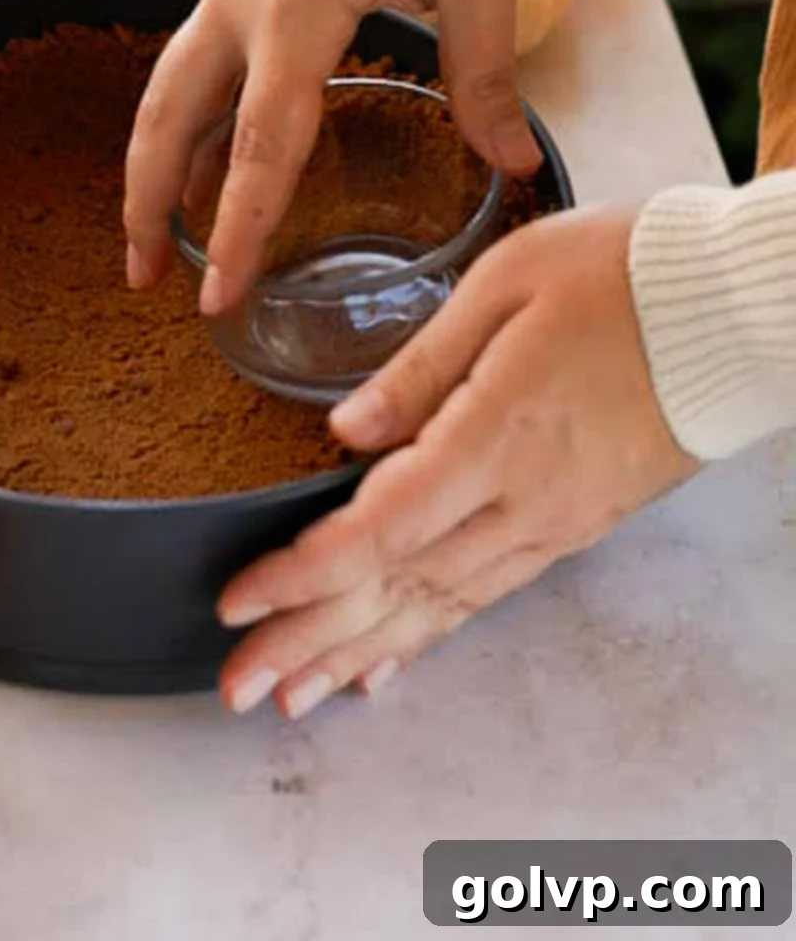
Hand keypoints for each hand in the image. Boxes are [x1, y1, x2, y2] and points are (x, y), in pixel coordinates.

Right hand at [123, 0, 540, 313]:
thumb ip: (485, 72)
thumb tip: (507, 165)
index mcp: (300, 3)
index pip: (258, 144)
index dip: (236, 230)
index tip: (216, 299)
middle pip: (167, 115)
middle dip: (145, 203)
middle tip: (144, 283)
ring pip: (168, 80)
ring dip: (154, 157)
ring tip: (159, 229)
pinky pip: (195, 46)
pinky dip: (186, 107)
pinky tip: (208, 142)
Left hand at [216, 205, 697, 719]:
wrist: (734, 308)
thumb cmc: (620, 274)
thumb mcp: (505, 285)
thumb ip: (419, 366)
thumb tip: (344, 430)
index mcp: (496, 436)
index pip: (380, 530)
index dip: (302, 575)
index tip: (238, 603)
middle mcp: (524, 501)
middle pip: (399, 589)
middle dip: (310, 642)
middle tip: (237, 689)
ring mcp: (555, 522)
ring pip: (441, 606)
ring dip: (361, 654)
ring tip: (295, 696)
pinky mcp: (577, 524)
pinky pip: (487, 594)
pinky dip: (430, 633)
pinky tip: (389, 663)